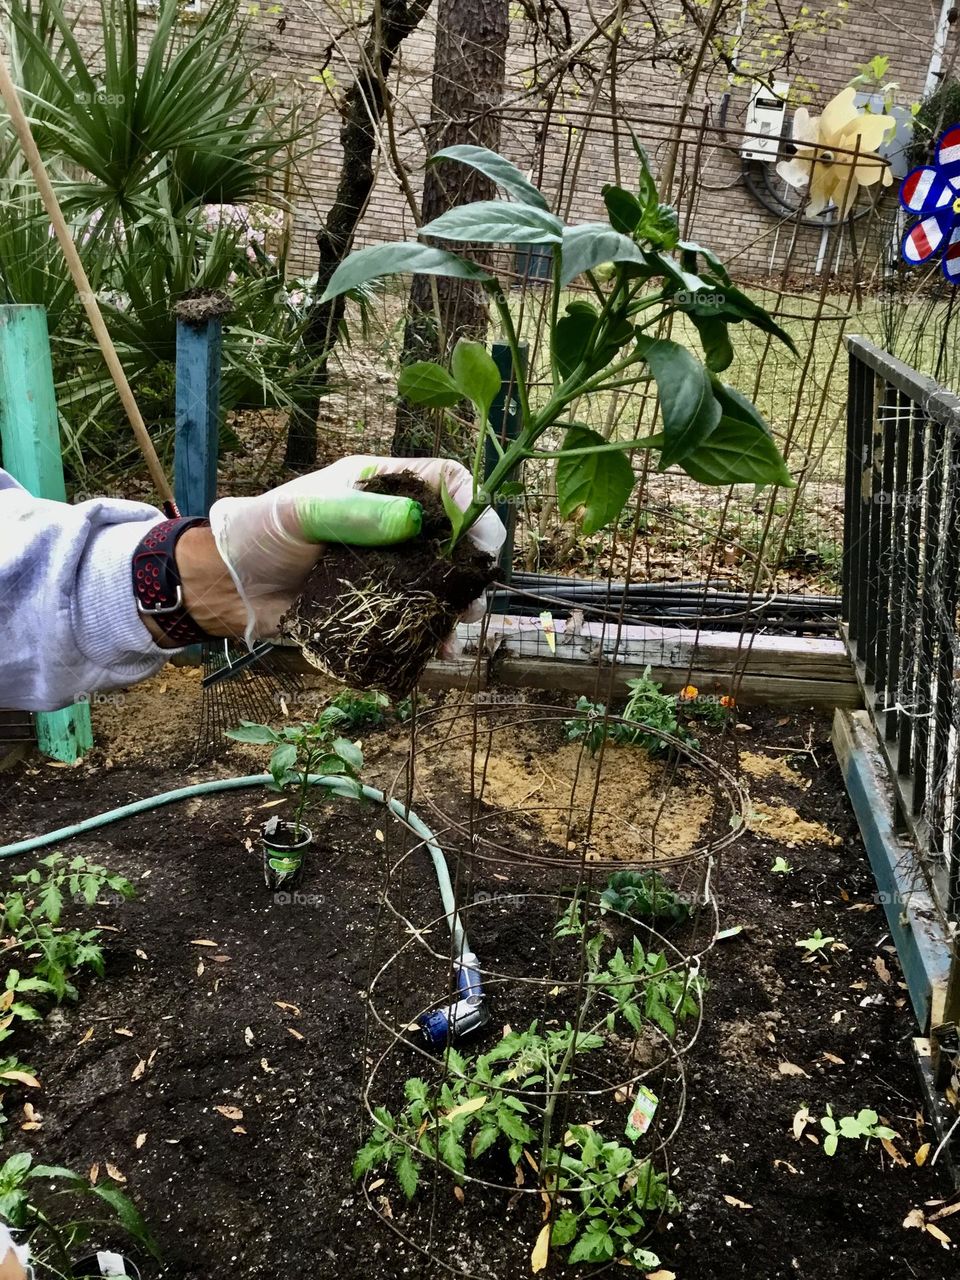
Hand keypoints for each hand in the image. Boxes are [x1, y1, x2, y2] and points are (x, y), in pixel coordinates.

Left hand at [205, 455, 504, 644]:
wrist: (227, 584)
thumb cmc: (261, 533)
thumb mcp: (305, 513)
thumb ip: (357, 514)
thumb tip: (416, 522)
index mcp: (382, 486)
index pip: (447, 483)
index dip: (472, 507)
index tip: (480, 542)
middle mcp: (393, 525)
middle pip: (455, 537)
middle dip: (472, 566)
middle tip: (473, 595)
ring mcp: (388, 567)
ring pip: (443, 582)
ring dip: (459, 604)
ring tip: (461, 624)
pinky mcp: (377, 605)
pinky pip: (417, 617)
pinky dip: (433, 633)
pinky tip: (438, 648)